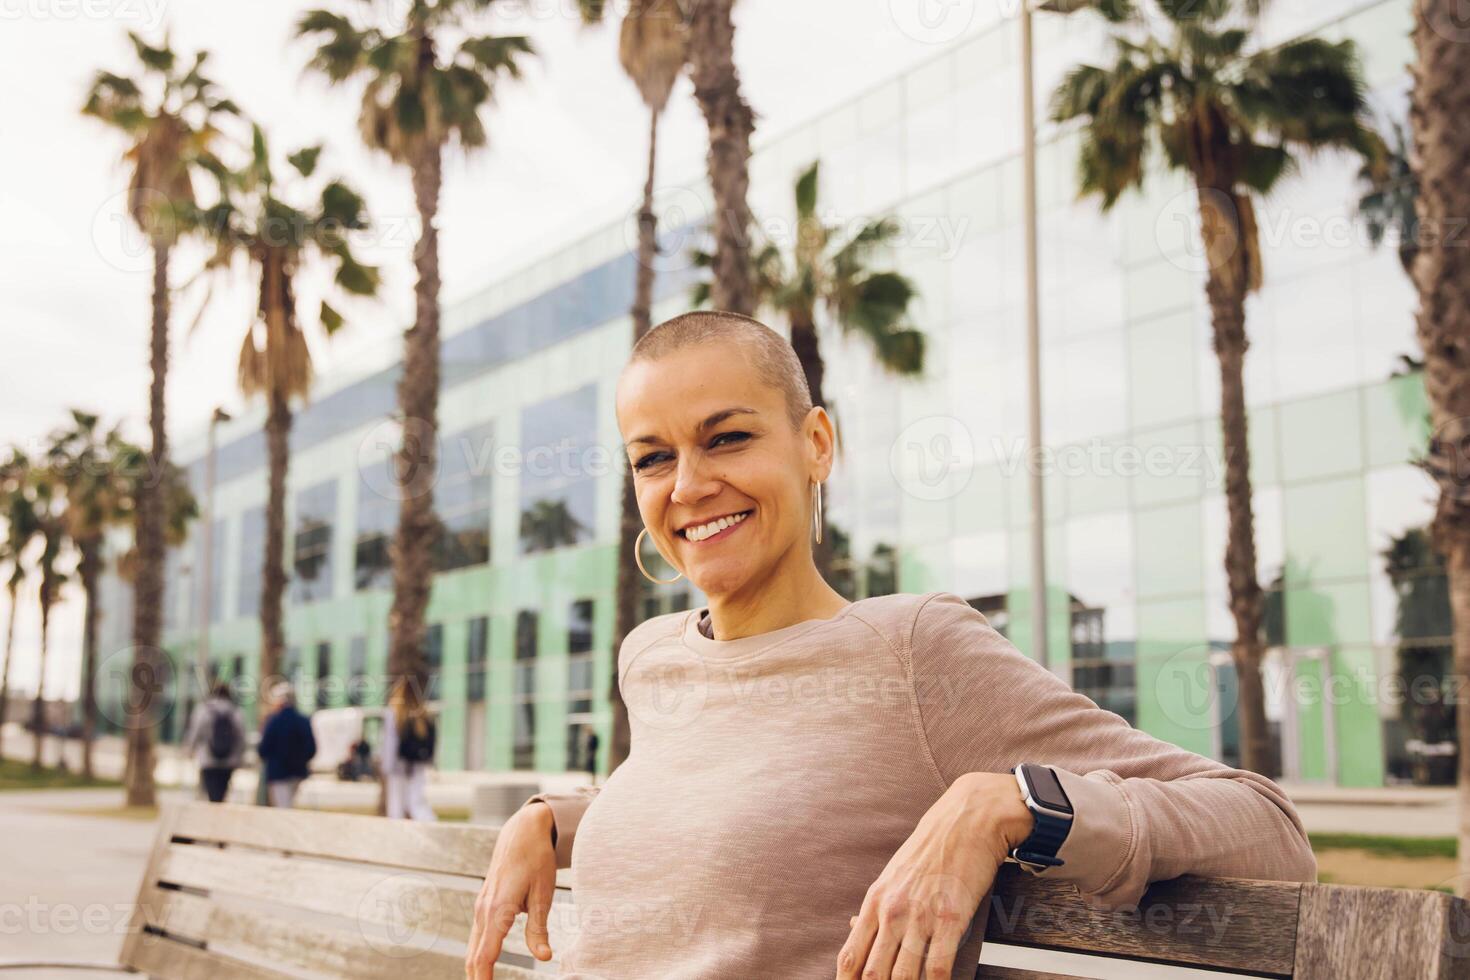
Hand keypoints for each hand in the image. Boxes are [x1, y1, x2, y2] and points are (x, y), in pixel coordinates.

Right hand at [465, 802, 558, 978]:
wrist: (522, 832)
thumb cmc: (536, 859)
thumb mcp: (543, 893)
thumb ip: (539, 928)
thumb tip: (545, 958)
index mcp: (498, 910)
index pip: (485, 956)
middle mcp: (483, 911)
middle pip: (473, 957)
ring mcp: (481, 907)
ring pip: (472, 948)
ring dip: (475, 970)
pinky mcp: (483, 904)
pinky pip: (476, 936)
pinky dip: (477, 956)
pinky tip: (483, 968)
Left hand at [836, 771, 1032, 979]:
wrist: (966, 820)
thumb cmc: (931, 848)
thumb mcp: (892, 875)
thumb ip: (874, 907)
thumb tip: (852, 928)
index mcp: (875, 902)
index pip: (850, 957)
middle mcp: (893, 912)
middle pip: (873, 974)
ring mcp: (921, 917)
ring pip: (904, 976)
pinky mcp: (950, 918)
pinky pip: (937, 966)